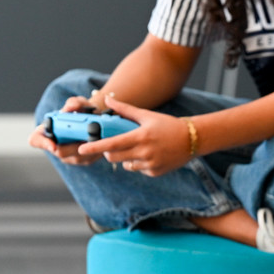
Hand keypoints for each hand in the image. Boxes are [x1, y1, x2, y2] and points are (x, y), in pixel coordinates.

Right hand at [27, 90, 116, 163]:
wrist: (95, 119)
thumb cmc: (81, 110)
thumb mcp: (79, 103)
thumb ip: (74, 102)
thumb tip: (70, 107)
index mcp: (46, 131)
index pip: (35, 140)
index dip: (43, 143)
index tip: (53, 145)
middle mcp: (54, 146)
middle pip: (60, 151)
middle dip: (74, 144)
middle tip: (87, 136)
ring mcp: (68, 156)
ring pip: (77, 156)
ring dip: (88, 147)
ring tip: (98, 136)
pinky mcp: (83, 161)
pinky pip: (89, 159)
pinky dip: (97, 150)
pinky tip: (103, 141)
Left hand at [74, 96, 193, 174]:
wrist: (192, 139)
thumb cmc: (168, 125)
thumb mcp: (147, 115)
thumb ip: (125, 110)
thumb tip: (109, 100)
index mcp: (140, 137)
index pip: (112, 144)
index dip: (95, 147)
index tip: (82, 149)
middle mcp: (144, 152)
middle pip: (114, 157)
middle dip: (109, 152)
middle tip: (113, 145)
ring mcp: (150, 164)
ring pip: (126, 165)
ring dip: (126, 158)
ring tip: (140, 148)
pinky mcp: (155, 172)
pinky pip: (139, 169)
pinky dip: (139, 163)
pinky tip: (151, 154)